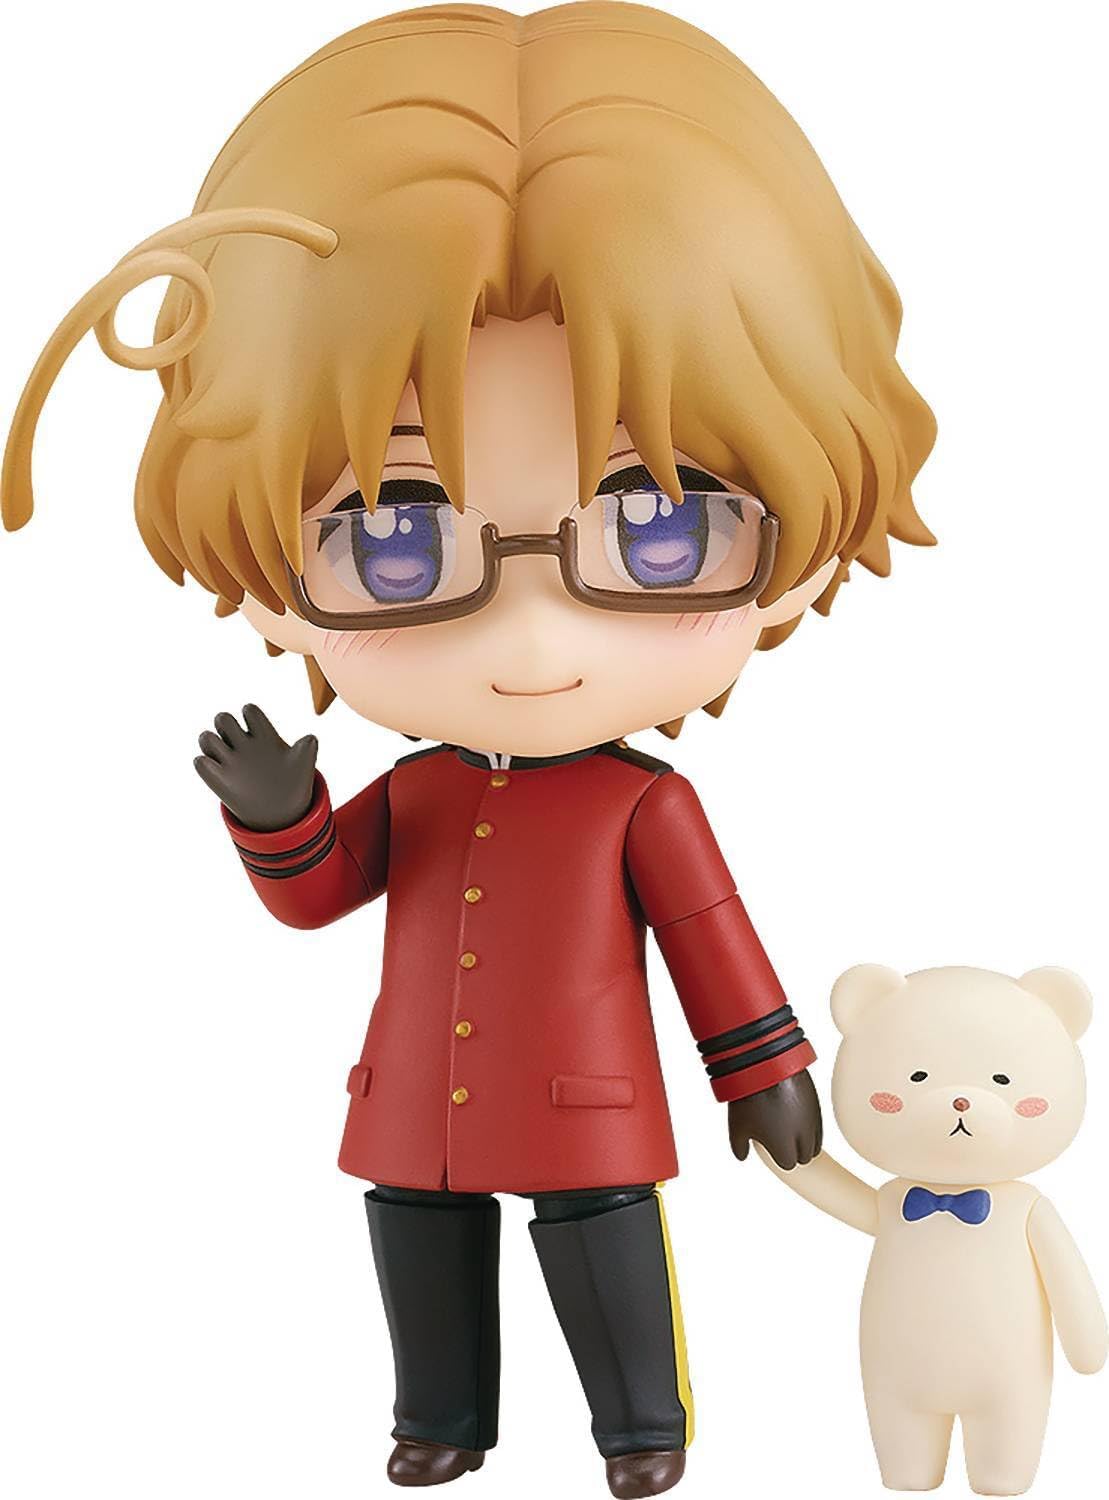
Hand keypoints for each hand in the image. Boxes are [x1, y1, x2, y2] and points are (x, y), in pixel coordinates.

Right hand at [193, 703, 317, 832]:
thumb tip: (310, 739)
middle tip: (239, 741)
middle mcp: (243, 744)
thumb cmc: (293, 781)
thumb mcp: (303, 766)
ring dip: (210, 741)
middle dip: (225, 724)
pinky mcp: (219, 779)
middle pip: (223, 719)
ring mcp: (229, 761)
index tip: (262, 733)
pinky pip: (201, 763)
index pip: (250, 711)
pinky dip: (205, 764)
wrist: (282, 809)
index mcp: (263, 735)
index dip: (251, 715)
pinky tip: (221, 774)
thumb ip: (306, 750)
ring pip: (207, 738)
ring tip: (228, 757)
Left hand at [728, 1070, 822, 1169]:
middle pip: (805, 1156)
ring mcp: (812, 1120)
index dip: (778, 1156)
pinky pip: (819, 1124)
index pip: (788, 1164)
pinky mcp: (817, 1104)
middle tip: (780, 1141)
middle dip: (794, 1151)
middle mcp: (802, 1137)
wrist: (764, 1065)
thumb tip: (742, 1155)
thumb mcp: (736, 1127)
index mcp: (784, 1148)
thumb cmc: (750, 1097)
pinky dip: (811, 1126)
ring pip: (815, 1142)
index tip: (771, 1146)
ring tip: (789, 1130)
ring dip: (805, 1141)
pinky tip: (796, 1117)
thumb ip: (739, 1147)